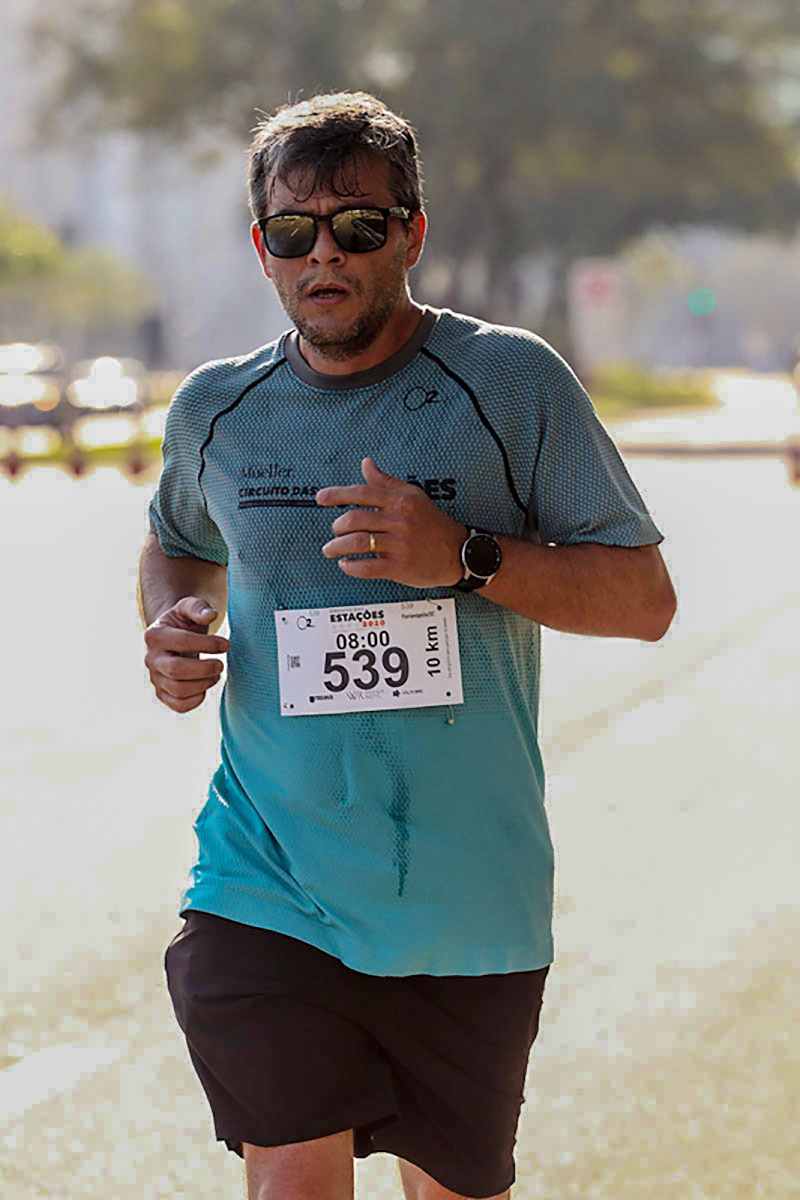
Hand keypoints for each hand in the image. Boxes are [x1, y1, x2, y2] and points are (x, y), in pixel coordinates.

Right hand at [144, 596, 229, 712]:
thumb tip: (209, 615)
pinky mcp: (163, 694)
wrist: (174, 638)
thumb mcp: (189, 608)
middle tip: (221, 664)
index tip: (226, 644)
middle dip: (205, 668)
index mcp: (154, 635)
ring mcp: (155, 678)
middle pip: (176, 670)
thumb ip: (198, 607)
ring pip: (179, 690)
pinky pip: (179, 705)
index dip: (208, 644)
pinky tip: (206, 685)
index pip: (182, 642)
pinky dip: (197, 699)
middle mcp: (151, 659)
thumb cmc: (184, 622)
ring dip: (204, 683)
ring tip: (215, 673)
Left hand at [316, 456, 465, 588]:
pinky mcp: (400, 567)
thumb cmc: (432, 523)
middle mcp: (399, 521)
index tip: (320, 498)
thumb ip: (385, 481)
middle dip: (337, 526)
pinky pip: (368, 567)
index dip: (337, 495)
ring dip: (337, 547)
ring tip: (331, 550)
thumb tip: (366, 464)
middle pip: (354, 519)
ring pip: (357, 543)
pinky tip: (346, 565)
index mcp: (400, 501)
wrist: (457, 552)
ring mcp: (399, 545)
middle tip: (334, 531)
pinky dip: (351, 567)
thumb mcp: (412, 495)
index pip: (361, 493)